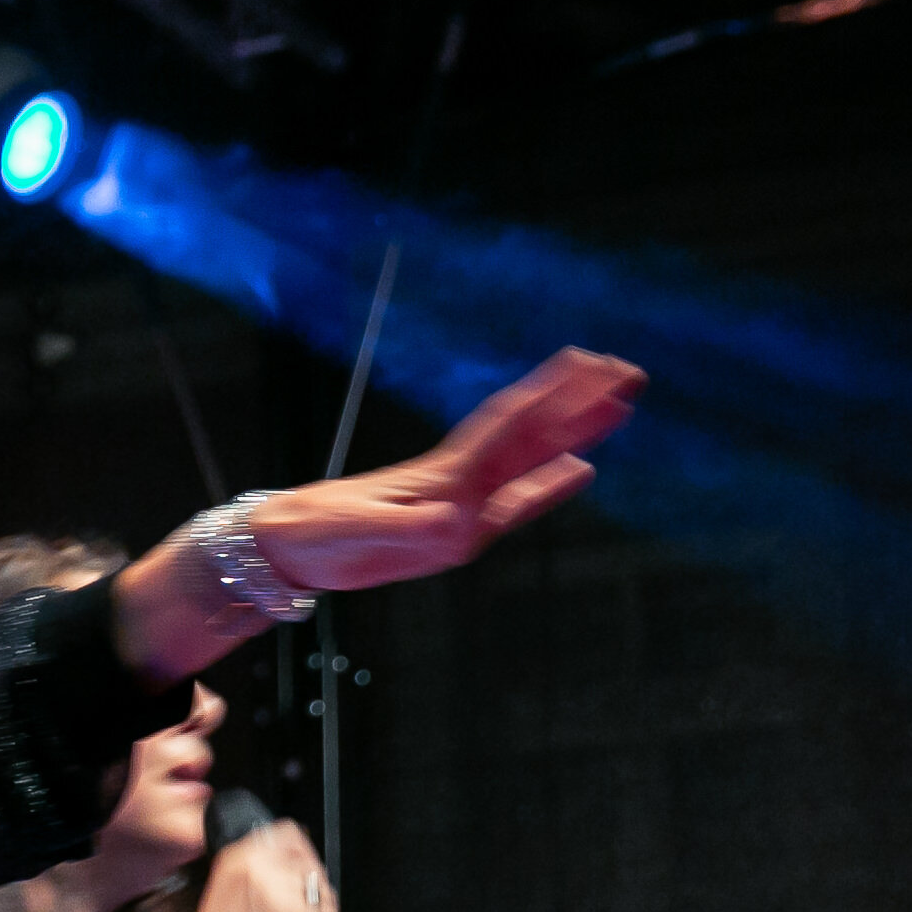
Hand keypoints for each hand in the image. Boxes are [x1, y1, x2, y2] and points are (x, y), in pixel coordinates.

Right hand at [171, 820, 336, 911]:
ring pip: (324, 897)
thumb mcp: (228, 897)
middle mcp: (253, 868)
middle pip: (311, 866)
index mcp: (235, 858)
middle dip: (319, 893)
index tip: (311, 872)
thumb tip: (296, 874)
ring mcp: (273, 893)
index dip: (305, 855)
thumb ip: (258, 878)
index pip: (286, 834)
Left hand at [249, 349, 644, 592]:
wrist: (288, 547)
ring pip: (532, 459)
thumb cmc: (314, 530)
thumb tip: (455, 525)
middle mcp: (460, 481)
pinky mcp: (459, 531)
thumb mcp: (358, 530)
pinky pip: (517, 505)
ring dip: (573, 432)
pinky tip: (579, 472)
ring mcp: (463, 502)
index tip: (585, 364)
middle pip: (532, 432)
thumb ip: (407, 527)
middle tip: (624, 371)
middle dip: (577, 402)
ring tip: (616, 406)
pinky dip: (549, 487)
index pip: (507, 426)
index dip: (547, 395)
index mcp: (442, 475)